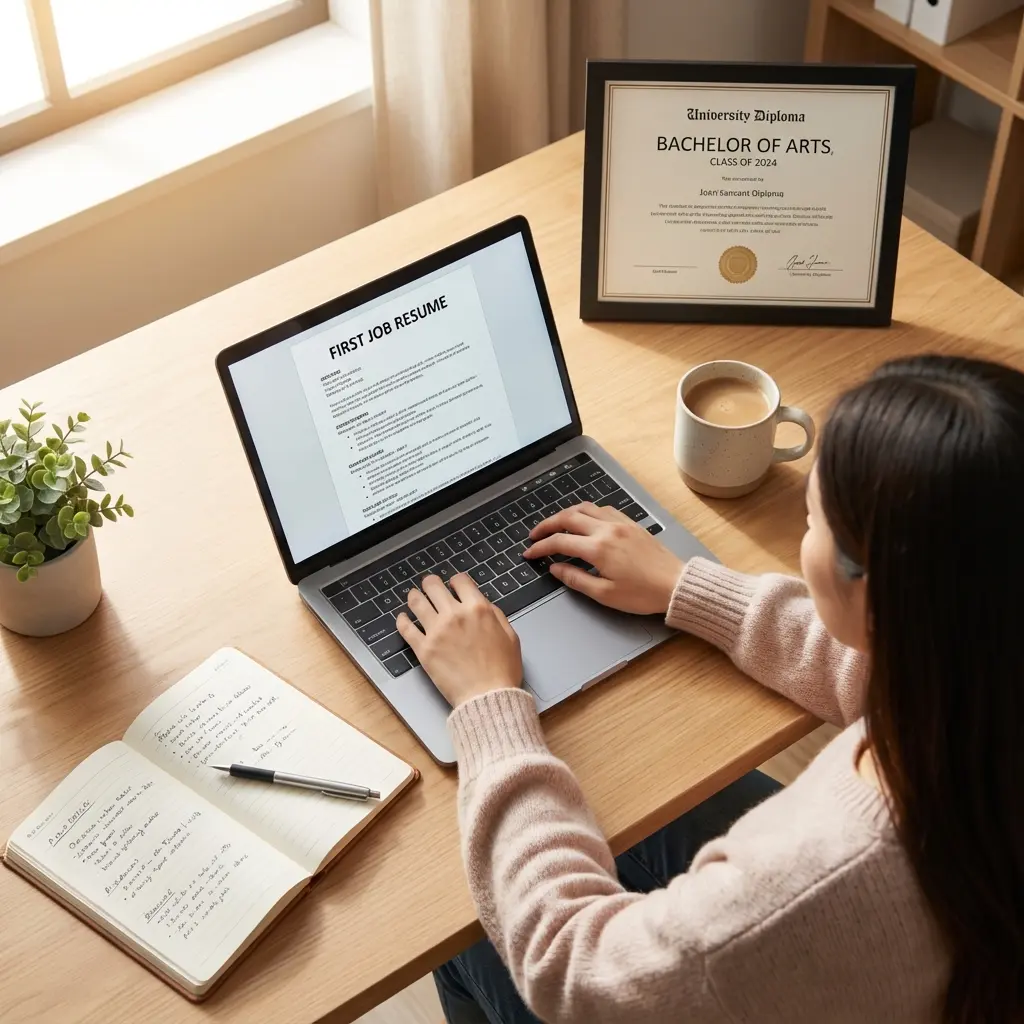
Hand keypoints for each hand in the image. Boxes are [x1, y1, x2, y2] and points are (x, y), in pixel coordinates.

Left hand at [396, 574, 522, 706]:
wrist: (488, 697)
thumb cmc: (502, 670)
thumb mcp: (510, 636)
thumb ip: (496, 615)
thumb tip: (483, 605)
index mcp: (478, 609)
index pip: (460, 580)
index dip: (455, 581)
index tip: (453, 586)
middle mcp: (455, 615)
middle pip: (433, 586)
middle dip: (431, 584)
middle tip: (429, 587)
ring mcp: (436, 631)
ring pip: (416, 602)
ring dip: (414, 597)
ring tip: (414, 597)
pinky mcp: (424, 649)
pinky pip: (406, 628)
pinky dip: (402, 620)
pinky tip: (403, 618)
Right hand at [525, 503, 683, 614]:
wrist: (676, 584)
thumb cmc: (643, 594)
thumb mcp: (605, 594)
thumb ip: (576, 579)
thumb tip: (556, 569)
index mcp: (598, 548)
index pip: (559, 542)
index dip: (540, 547)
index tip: (530, 554)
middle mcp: (607, 530)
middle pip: (568, 518)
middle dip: (547, 525)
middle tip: (534, 535)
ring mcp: (620, 524)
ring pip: (585, 508)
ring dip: (565, 514)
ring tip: (555, 525)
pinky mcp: (631, 524)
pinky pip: (603, 509)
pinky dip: (587, 511)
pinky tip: (584, 520)